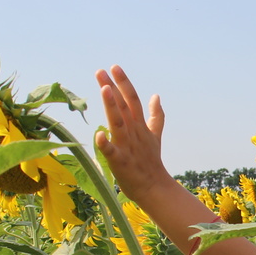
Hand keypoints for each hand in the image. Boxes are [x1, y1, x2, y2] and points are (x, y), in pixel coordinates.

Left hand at [93, 65, 168, 200]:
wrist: (155, 187)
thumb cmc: (150, 162)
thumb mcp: (155, 135)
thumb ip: (156, 116)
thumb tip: (156, 95)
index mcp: (140, 126)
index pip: (132, 99)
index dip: (124, 83)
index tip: (114, 67)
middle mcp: (134, 132)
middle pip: (124, 107)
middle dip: (112, 88)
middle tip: (101, 72)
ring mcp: (128, 147)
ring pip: (119, 123)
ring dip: (112, 107)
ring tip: (104, 90)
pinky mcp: (120, 162)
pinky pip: (112, 152)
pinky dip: (106, 144)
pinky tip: (98, 134)